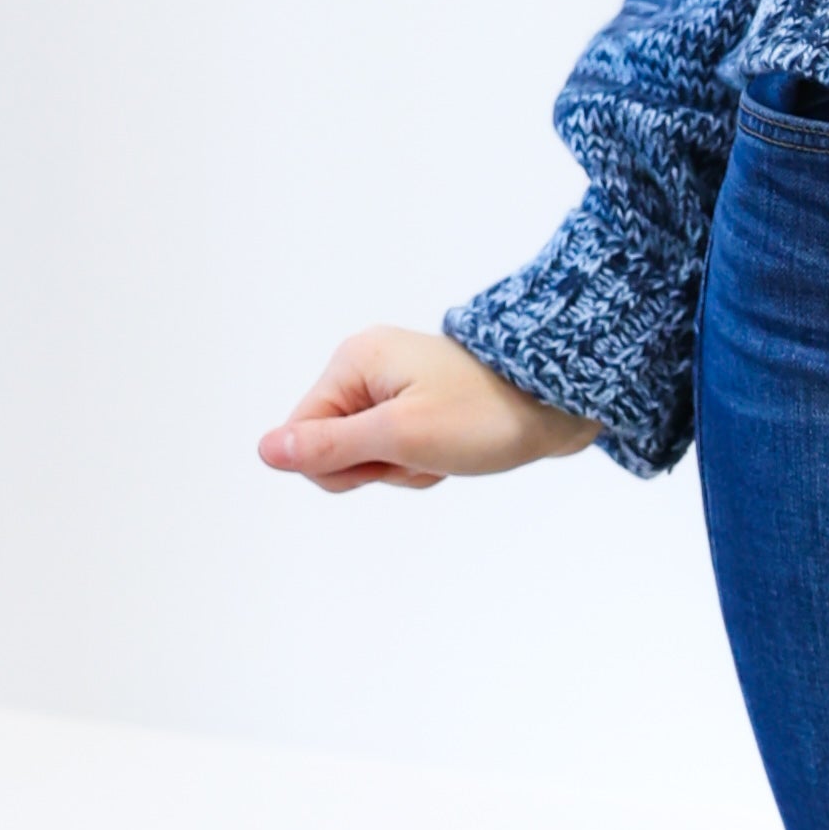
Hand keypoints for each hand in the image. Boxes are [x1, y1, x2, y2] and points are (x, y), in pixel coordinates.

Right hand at [260, 326, 600, 494]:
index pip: (303, 437)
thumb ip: (330, 447)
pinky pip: (402, 452)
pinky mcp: (420, 402)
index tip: (394, 451)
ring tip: (449, 448)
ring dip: (409, 468)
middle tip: (427, 451)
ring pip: (371, 457)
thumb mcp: (402, 438)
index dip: (345, 464)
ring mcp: (395, 384)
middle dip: (381, 466)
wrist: (563, 401)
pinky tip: (458, 450)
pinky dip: (427, 462)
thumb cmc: (487, 415)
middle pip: (335, 449)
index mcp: (354, 362)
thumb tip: (265, 451)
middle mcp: (368, 366)